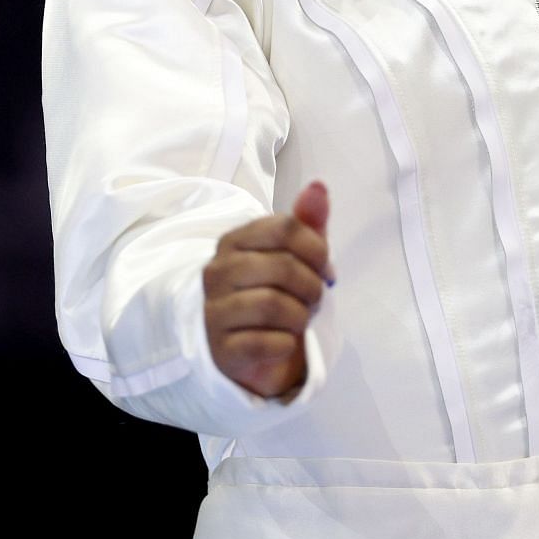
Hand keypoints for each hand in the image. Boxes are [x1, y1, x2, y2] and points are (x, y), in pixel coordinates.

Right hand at [203, 180, 333, 399]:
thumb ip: (307, 223)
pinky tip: (283, 342)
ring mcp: (213, 311)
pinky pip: (263, 343)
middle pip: (283, 266)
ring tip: (300, 320)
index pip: (285, 227)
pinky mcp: (220, 349)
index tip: (325, 269)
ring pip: (272, 305)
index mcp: (234, 241)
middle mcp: (217, 271)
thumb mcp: (294, 256)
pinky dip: (285, 344)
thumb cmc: (274, 294)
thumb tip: (318, 186)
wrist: (250, 351)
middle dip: (312, 287)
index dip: (317, 249)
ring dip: (300, 316)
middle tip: (314, 299)